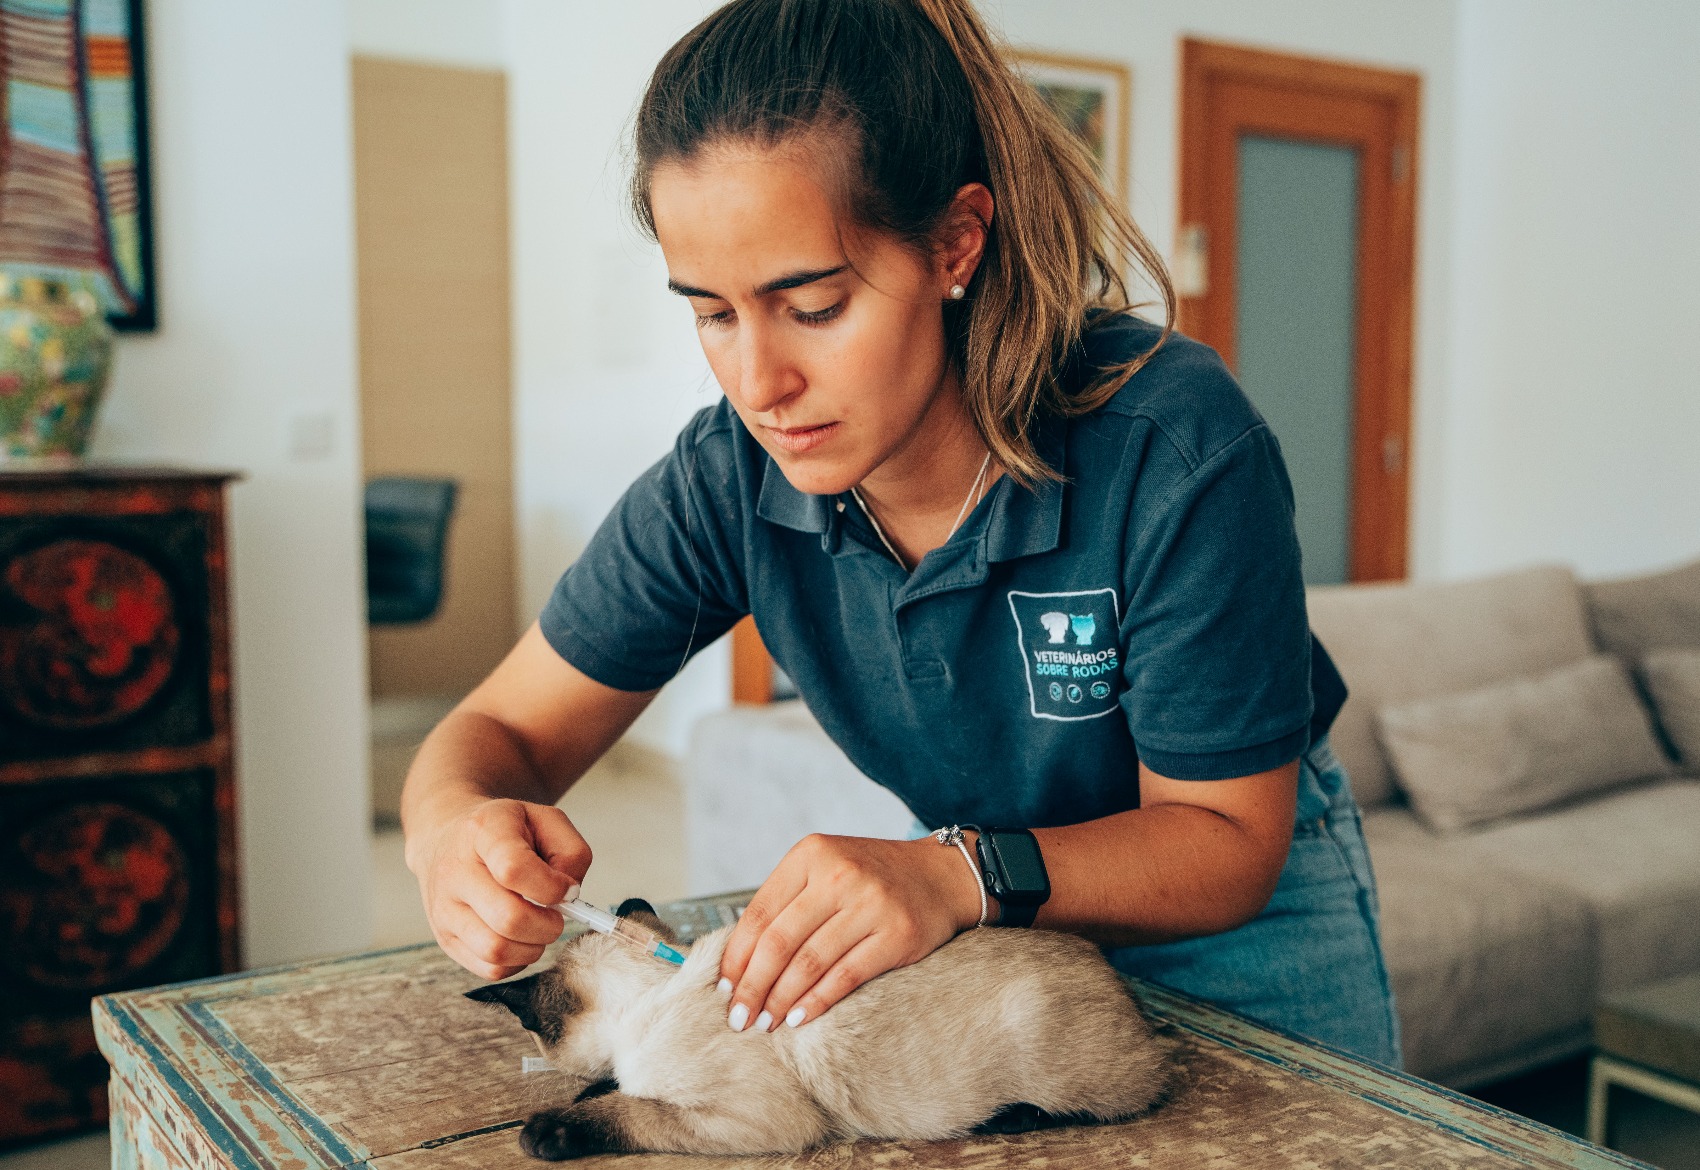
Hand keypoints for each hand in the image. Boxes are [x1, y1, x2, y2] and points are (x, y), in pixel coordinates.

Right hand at [409, 798, 590, 979]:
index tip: (566, 889)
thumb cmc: (506, 833)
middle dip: (548, 925)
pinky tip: (521, 939)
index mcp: (483, 831)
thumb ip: (571, 853)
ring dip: (533, 947)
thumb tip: (569, 895)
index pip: (514, 869)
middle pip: (508, 918)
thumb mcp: (546, 820)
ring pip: (497, 950)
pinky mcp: (445, 938)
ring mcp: (444, 908)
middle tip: (556, 916)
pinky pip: (489, 968)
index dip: (551, 888)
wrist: (447, 840)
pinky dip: (517, 961)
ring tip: (538, 927)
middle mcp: (455, 871)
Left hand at [718, 833, 981, 1032]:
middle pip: (779, 942)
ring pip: (809, 963)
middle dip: (752, 986)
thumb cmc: (873, 877)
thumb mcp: (826, 868)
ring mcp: (870, 904)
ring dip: (780, 999)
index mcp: (811, 854)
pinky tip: (799, 1017)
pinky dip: (816, 1001)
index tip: (723, 987)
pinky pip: (845, 976)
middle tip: (738, 1017)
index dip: (736, 956)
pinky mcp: (897, 934)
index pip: (760, 913)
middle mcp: (839, 874)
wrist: (942, 874)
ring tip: (765, 1023)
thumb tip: (739, 960)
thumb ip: (787, 902)